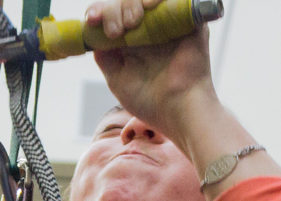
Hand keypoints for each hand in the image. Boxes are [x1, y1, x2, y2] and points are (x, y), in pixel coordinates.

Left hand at [85, 0, 218, 147]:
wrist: (179, 110)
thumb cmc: (150, 101)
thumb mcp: (117, 78)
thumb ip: (105, 56)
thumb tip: (92, 33)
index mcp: (132, 40)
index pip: (111, 13)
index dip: (99, 11)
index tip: (91, 20)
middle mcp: (149, 28)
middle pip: (125, 1)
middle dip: (114, 9)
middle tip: (116, 31)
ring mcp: (168, 23)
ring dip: (130, 3)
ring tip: (130, 24)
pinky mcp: (189, 20)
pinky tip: (148, 6)